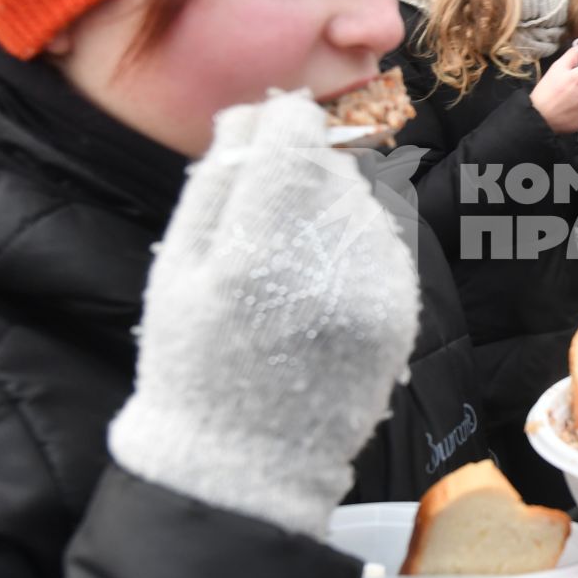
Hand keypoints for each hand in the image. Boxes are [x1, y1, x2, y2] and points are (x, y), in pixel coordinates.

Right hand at [108, 92, 420, 538]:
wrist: (248, 462)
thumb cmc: (194, 363)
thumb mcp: (175, 269)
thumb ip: (215, 183)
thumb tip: (252, 116)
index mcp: (260, 245)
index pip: (295, 137)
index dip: (281, 123)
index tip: (269, 132)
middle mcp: (330, 260)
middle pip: (332, 166)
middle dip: (302, 171)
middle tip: (268, 211)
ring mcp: (376, 288)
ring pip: (364, 201)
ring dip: (332, 208)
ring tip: (291, 259)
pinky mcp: (402, 312)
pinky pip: (386, 245)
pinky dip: (356, 248)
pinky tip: (321, 283)